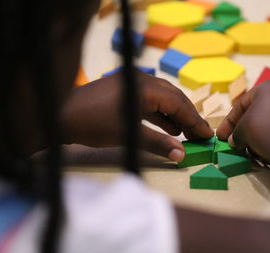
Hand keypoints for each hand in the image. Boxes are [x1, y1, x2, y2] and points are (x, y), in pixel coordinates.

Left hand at [62, 70, 212, 161]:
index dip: (194, 120)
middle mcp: (142, 80)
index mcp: (145, 87)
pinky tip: (170, 127)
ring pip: (163, 99)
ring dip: (176, 116)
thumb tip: (182, 155)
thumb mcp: (128, 134)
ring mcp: (133, 84)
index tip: (208, 135)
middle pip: (173, 98)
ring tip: (188, 133)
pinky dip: (161, 115)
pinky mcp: (126, 91)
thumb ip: (158, 143)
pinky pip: (151, 102)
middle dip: (188, 117)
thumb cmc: (94, 125)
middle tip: (202, 135)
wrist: (61, 116)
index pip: (178, 103)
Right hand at [216, 79, 269, 157]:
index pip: (242, 104)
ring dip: (262, 134)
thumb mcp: (242, 129)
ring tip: (253, 150)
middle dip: (247, 128)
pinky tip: (269, 150)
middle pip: (260, 111)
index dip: (229, 122)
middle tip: (237, 143)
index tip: (221, 136)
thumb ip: (236, 133)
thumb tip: (235, 142)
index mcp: (269, 86)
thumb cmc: (263, 128)